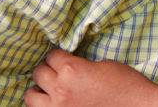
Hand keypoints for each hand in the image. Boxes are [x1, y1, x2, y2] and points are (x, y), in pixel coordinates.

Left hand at [25, 48, 151, 106]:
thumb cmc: (127, 86)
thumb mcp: (104, 66)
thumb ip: (81, 65)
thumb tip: (69, 67)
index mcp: (72, 70)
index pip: (51, 56)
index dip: (59, 56)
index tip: (63, 58)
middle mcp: (61, 90)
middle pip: (39, 73)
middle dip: (48, 70)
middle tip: (58, 72)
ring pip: (30, 96)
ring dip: (39, 90)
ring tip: (51, 90)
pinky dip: (45, 106)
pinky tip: (56, 104)